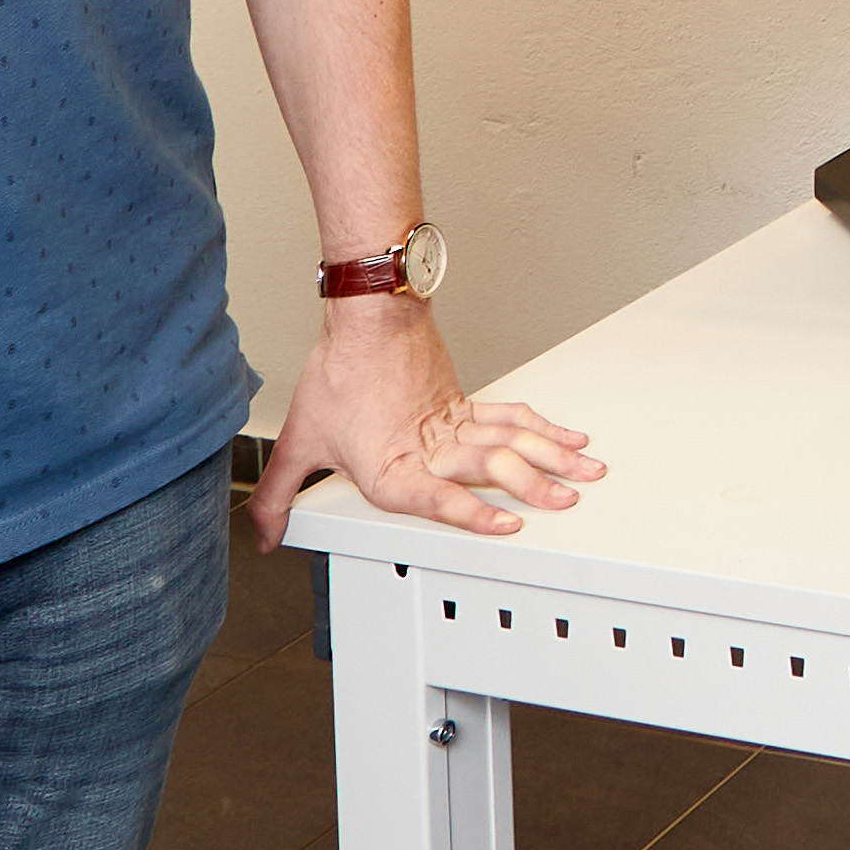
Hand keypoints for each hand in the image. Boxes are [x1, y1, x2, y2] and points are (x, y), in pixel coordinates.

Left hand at [251, 300, 603, 552]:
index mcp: (392, 466)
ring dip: (553, 457)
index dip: (474, 512)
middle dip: (536, 485)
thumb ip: (279, 495)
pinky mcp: (466, 403)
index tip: (508, 524)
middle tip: (568, 501)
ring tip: (586, 472)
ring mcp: (455, 423)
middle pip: (493, 465)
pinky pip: (512, 419)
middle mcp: (431, 447)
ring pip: (513, 441)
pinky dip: (543, 429)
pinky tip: (566, 438)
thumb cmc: (340, 372)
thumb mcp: (300, 440)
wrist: (369, 316)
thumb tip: (263, 533)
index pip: (438, 496)